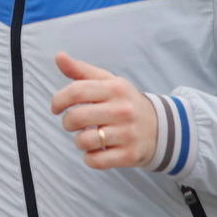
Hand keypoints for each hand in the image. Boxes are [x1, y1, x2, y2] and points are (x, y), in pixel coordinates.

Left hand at [49, 52, 157, 169]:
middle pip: (76, 118)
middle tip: (73, 123)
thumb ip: (81, 70)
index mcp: (115, 88)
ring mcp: (127, 133)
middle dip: (67, 122)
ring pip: (83, 141)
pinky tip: (97, 150)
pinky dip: (90, 157)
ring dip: (79, 141)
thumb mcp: (108, 82)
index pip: (76, 91)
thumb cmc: (124, 103)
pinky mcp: (129, 155)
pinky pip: (95, 160)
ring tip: (88, 136)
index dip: (58, 100)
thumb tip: (59, 56)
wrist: (160, 128)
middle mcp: (123, 110)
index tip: (56, 107)